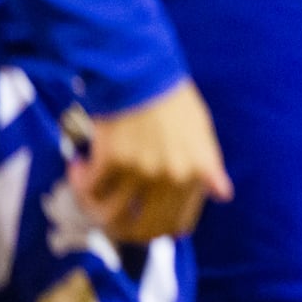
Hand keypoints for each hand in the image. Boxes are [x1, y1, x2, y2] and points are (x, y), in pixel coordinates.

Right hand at [67, 79, 231, 242]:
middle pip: (141, 228)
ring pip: (109, 216)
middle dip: (123, 230)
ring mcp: (139, 171)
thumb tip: (224, 194)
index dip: (159, 229)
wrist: (142, 71)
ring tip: (91, 198)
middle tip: (112, 220)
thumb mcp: (202, 131)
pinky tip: (77, 169)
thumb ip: (209, 167)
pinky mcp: (110, 160)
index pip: (177, 223)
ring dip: (95, 210)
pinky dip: (79, 183)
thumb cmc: (173, 99)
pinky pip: (88, 188)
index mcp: (195, 173)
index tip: (145, 225)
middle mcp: (169, 177)